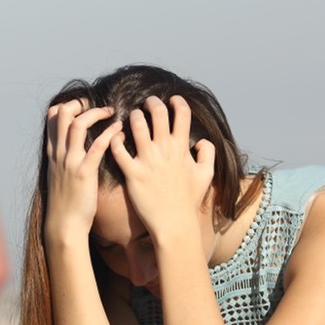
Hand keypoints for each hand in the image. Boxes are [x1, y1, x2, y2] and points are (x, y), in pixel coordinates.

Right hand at [43, 100, 123, 246]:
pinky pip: (97, 146)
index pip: (52, 118)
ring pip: (78, 125)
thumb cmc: (65, 203)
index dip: (67, 105)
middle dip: (81, 103)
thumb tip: (74, 150)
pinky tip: (120, 130)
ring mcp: (70, 162)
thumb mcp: (59, 176)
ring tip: (111, 112)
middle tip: (98, 105)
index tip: (83, 106)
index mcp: (53, 153)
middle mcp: (59, 154)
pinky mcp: (84, 173)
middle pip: (63, 114)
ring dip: (96, 113)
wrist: (64, 225)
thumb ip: (64, 160)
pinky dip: (110, 134)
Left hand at [109, 96, 214, 248]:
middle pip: (158, 113)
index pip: (182, 113)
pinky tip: (116, 137)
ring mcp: (148, 161)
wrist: (174, 223)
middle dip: (152, 102)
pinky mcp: (132, 173)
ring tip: (132, 117)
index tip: (172, 100)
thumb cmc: (189, 201)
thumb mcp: (206, 175)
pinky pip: (119, 150)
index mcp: (182, 148)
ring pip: (137, 125)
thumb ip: (208, 153)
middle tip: (148, 102)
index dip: (177, 102)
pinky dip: (116, 140)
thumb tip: (200, 141)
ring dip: (134, 117)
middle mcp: (165, 150)